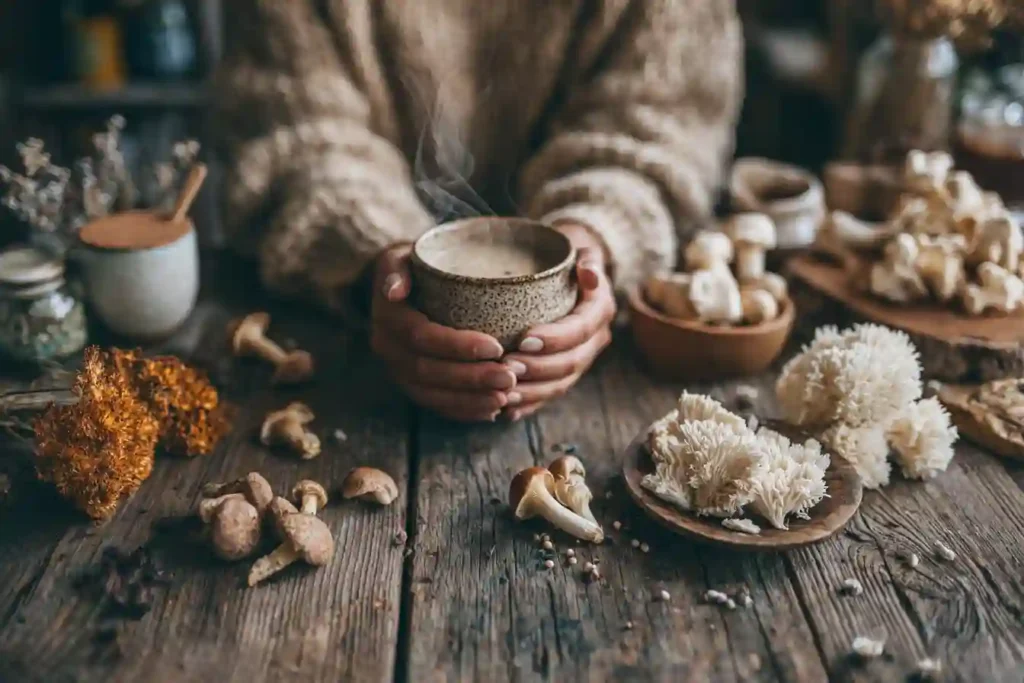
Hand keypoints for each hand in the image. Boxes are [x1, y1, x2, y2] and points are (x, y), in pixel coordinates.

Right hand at [369, 244, 515, 421]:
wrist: (402, 284)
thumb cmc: (416, 265)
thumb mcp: (403, 256)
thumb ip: (398, 268)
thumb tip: (394, 291)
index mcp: (388, 317)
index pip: (423, 337)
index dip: (458, 346)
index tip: (496, 346)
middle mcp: (387, 348)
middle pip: (429, 371)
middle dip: (471, 378)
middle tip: (509, 378)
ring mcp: (398, 370)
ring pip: (433, 394)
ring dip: (470, 400)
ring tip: (505, 398)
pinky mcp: (412, 385)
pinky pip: (436, 405)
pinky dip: (464, 411)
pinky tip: (492, 411)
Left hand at [501, 222, 615, 420]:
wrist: (574, 273)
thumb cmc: (568, 257)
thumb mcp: (581, 249)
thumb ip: (587, 260)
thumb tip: (589, 274)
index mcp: (599, 311)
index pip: (579, 330)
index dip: (554, 338)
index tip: (523, 339)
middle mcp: (593, 341)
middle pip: (569, 363)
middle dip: (538, 370)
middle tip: (506, 368)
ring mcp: (579, 360)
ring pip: (559, 385)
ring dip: (531, 392)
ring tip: (503, 393)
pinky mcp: (563, 374)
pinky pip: (548, 395)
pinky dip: (528, 405)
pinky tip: (505, 411)